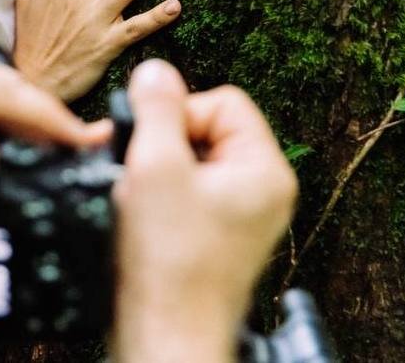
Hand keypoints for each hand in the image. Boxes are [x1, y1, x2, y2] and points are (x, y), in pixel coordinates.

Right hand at [113, 61, 297, 362]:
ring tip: (140, 197)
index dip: (181, 112)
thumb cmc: (169, 263)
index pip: (223, 101)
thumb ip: (156, 108)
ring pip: (191, 157)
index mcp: (265, 169)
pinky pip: (187, 187)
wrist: (164, 335)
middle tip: (141, 169)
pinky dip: (159, 193)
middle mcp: (261, 189)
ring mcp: (241, 213)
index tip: (153, 143)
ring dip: (157, 167)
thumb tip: (156, 69)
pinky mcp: (217, 232)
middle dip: (164, 142)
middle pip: (207, 127)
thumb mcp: (156, 165)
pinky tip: (142, 214)